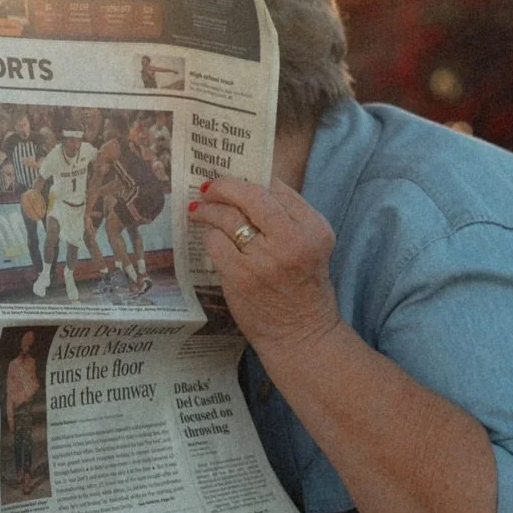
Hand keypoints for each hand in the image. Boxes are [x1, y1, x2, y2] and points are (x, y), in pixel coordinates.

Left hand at [191, 175, 340, 356]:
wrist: (300, 334)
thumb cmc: (301, 288)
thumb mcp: (309, 246)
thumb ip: (287, 218)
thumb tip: (246, 186)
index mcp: (313, 227)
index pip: (277, 188)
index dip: (250, 179)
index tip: (233, 178)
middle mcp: (293, 239)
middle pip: (250, 196)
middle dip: (224, 187)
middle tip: (208, 187)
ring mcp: (265, 259)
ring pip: (227, 218)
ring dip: (208, 211)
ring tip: (198, 210)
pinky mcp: (242, 277)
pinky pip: (216, 244)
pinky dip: (209, 238)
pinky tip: (208, 239)